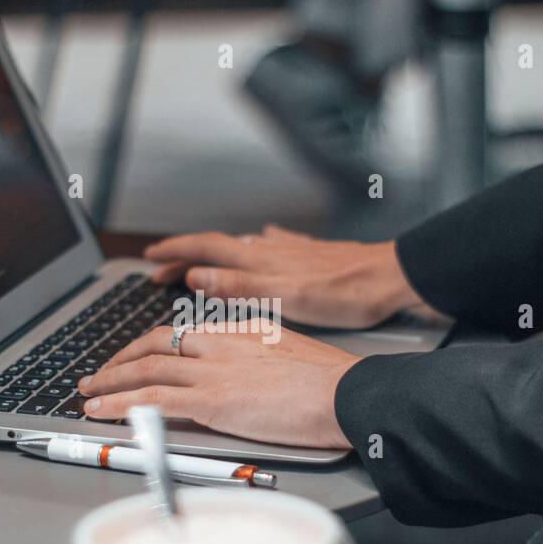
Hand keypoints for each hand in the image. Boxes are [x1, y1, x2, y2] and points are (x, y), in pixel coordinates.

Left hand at [77, 324, 358, 448]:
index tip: (133, 357)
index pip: (181, 333)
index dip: (149, 346)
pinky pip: (152, 399)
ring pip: (145, 369)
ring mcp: (214, 370)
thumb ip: (260, 361)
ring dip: (109, 382)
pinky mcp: (211, 400)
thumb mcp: (290, 357)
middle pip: (155, 344)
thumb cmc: (332, 385)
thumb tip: (245, 379)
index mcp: (240, 330)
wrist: (347, 394)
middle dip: (120, 360)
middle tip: (99, 374)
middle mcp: (220, 343)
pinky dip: (119, 404)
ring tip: (86, 394)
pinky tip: (100, 411)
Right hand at [144, 224, 434, 329]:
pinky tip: (264, 244)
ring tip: (201, 264)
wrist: (392, 278)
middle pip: (217, 248)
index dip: (174, 253)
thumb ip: (239, 287)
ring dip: (216, 256)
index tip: (150, 259)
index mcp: (259, 261)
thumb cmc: (345, 294)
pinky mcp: (311, 256)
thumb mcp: (287, 298)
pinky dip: (257, 247)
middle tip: (162, 270)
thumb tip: (195, 277)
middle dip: (186, 257)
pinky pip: (274, 246)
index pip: (204, 249)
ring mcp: (291, 251)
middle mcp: (271, 250)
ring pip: (243, 248)